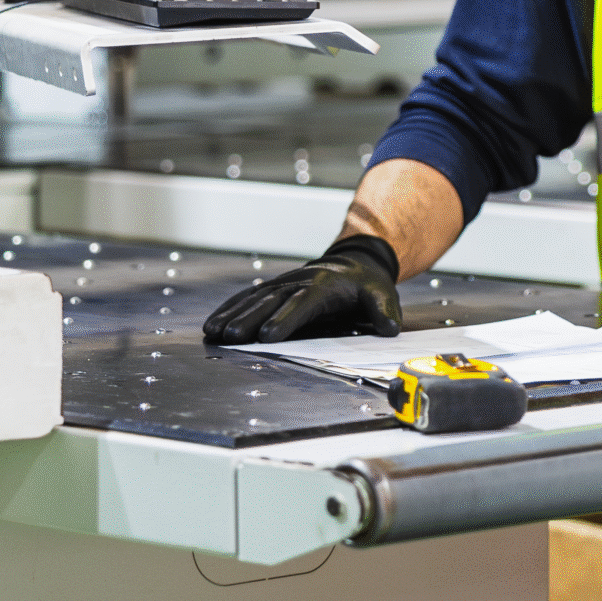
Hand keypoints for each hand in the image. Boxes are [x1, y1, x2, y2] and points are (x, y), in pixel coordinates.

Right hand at [202, 237, 401, 343]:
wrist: (355, 263)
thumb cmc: (366, 285)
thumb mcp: (381, 294)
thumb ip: (384, 311)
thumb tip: (389, 328)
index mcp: (323, 286)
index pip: (301, 303)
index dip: (284, 319)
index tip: (266, 336)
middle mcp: (298, 282)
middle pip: (270, 302)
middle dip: (249, 319)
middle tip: (230, 337)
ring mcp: (282, 284)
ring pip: (253, 299)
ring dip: (232, 315)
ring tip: (213, 332)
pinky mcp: (272, 289)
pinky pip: (247, 298)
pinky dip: (229, 309)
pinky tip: (213, 324)